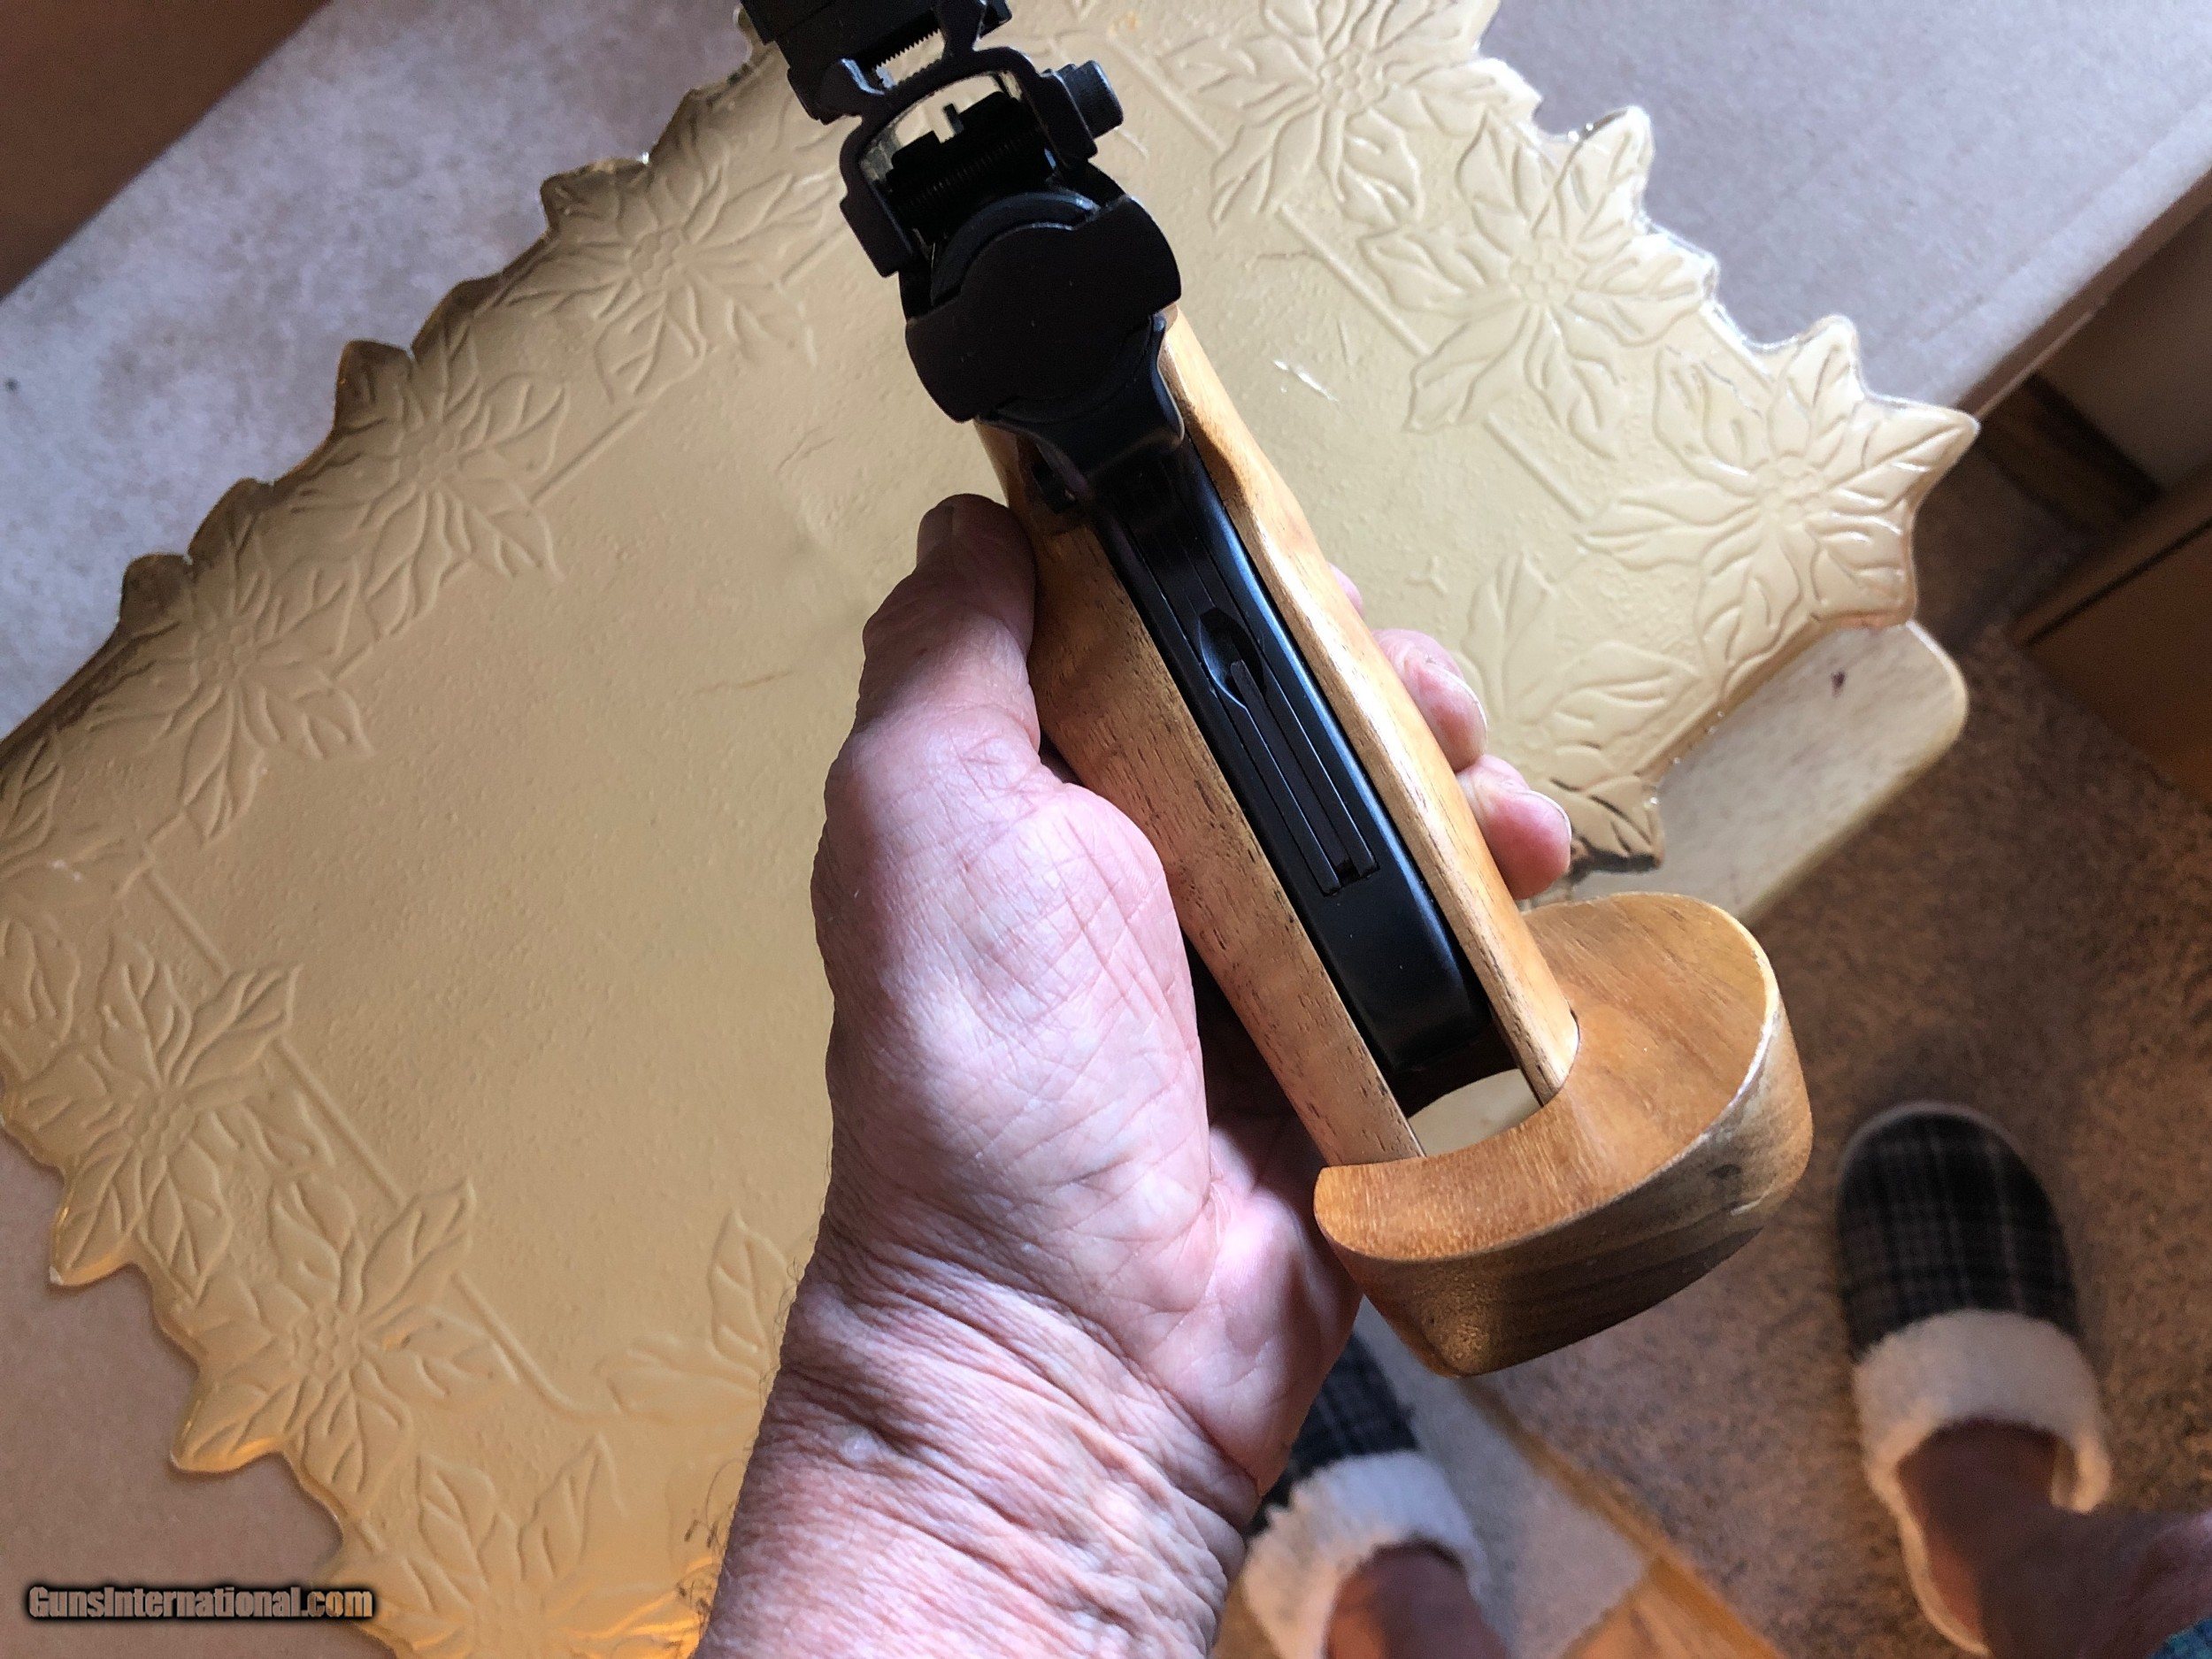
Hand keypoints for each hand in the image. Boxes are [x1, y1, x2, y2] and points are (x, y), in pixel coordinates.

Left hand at [709, 496, 1571, 1653]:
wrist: (1086, 1323)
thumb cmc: (988, 1060)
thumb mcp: (921, 813)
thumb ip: (945, 653)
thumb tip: (979, 519)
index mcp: (1051, 796)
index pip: (1161, 641)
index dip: (1237, 586)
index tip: (1294, 574)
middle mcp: (1162, 863)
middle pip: (1300, 715)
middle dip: (1376, 680)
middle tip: (1418, 702)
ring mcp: (1273, 957)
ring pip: (1391, 810)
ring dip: (1460, 774)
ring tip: (1493, 801)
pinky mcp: (1365, 1040)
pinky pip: (1452, 931)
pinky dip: (1503, 891)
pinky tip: (1531, 877)